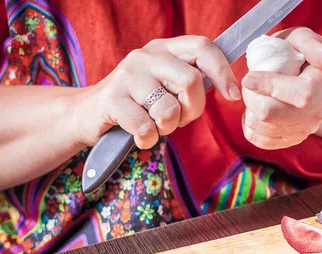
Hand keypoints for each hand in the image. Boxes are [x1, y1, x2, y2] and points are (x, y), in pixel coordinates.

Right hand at [75, 36, 240, 148]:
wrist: (88, 114)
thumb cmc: (140, 105)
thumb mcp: (167, 87)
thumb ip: (193, 83)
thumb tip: (232, 90)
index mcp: (165, 49)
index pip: (203, 47)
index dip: (223, 71)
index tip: (233, 97)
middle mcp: (146, 56)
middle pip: (191, 82)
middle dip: (192, 110)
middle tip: (179, 120)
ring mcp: (127, 75)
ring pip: (169, 109)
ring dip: (167, 128)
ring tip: (155, 125)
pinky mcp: (111, 99)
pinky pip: (146, 127)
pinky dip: (148, 139)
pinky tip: (139, 135)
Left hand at [241, 28, 321, 149]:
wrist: (303, 73)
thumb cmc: (297, 51)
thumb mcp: (302, 38)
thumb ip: (313, 45)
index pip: (299, 95)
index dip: (268, 86)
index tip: (248, 77)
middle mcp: (317, 112)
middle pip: (273, 115)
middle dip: (251, 98)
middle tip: (248, 84)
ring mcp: (306, 129)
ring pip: (263, 129)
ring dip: (249, 111)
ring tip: (254, 95)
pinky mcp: (292, 139)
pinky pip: (262, 141)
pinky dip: (251, 127)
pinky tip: (254, 111)